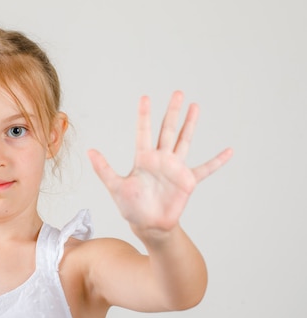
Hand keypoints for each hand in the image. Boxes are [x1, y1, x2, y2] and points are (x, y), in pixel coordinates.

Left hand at [88, 91, 231, 238]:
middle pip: (167, 129)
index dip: (144, 115)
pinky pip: (205, 169)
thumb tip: (89, 151)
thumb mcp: (115, 186)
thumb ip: (103, 169)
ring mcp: (175, 168)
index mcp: (143, 158)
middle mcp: (160, 159)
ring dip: (190, 124)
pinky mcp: (187, 181)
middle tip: (177, 93)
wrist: (148, 224)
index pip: (143, 131)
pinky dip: (217, 161)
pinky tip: (229, 151)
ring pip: (184, 141)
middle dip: (172, 111)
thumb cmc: (130, 206)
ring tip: (195, 106)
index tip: (145, 97)